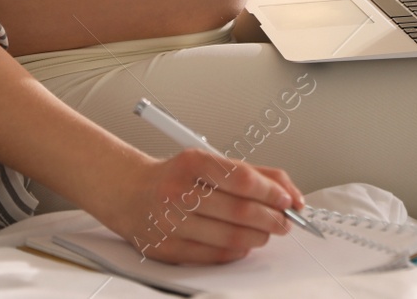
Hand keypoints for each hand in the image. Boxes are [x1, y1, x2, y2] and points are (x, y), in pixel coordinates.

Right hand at [88, 147, 306, 265]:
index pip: (244, 179)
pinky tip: (243, 243)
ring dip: (258, 237)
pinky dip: (236, 251)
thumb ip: (251, 172)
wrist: (128, 192)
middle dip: (272, 219)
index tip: (288, 199)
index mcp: (192, 163)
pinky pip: (213, 255)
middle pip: (241, 211)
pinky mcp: (167, 248)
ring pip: (231, 237)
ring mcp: (171, 222)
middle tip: (284, 221)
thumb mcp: (209, 161)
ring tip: (266, 232)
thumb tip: (288, 191)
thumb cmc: (175, 176)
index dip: (273, 192)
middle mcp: (178, 192)